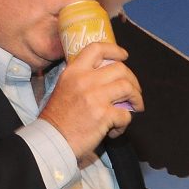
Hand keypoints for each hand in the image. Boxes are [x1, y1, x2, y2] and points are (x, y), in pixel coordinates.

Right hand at [39, 41, 143, 162]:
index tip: (124, 55)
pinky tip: (115, 130)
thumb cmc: (57, 118)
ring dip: (136, 99)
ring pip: (128, 88)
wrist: (52, 140)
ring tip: (135, 107)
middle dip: (133, 80)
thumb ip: (82, 79)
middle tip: (134, 92)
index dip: (114, 50)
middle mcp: (85, 80)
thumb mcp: (64, 88)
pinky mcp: (103, 115)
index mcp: (74, 72)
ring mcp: (95, 97)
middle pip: (120, 69)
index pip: (96, 49)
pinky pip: (125, 114)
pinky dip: (124, 123)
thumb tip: (106, 79)